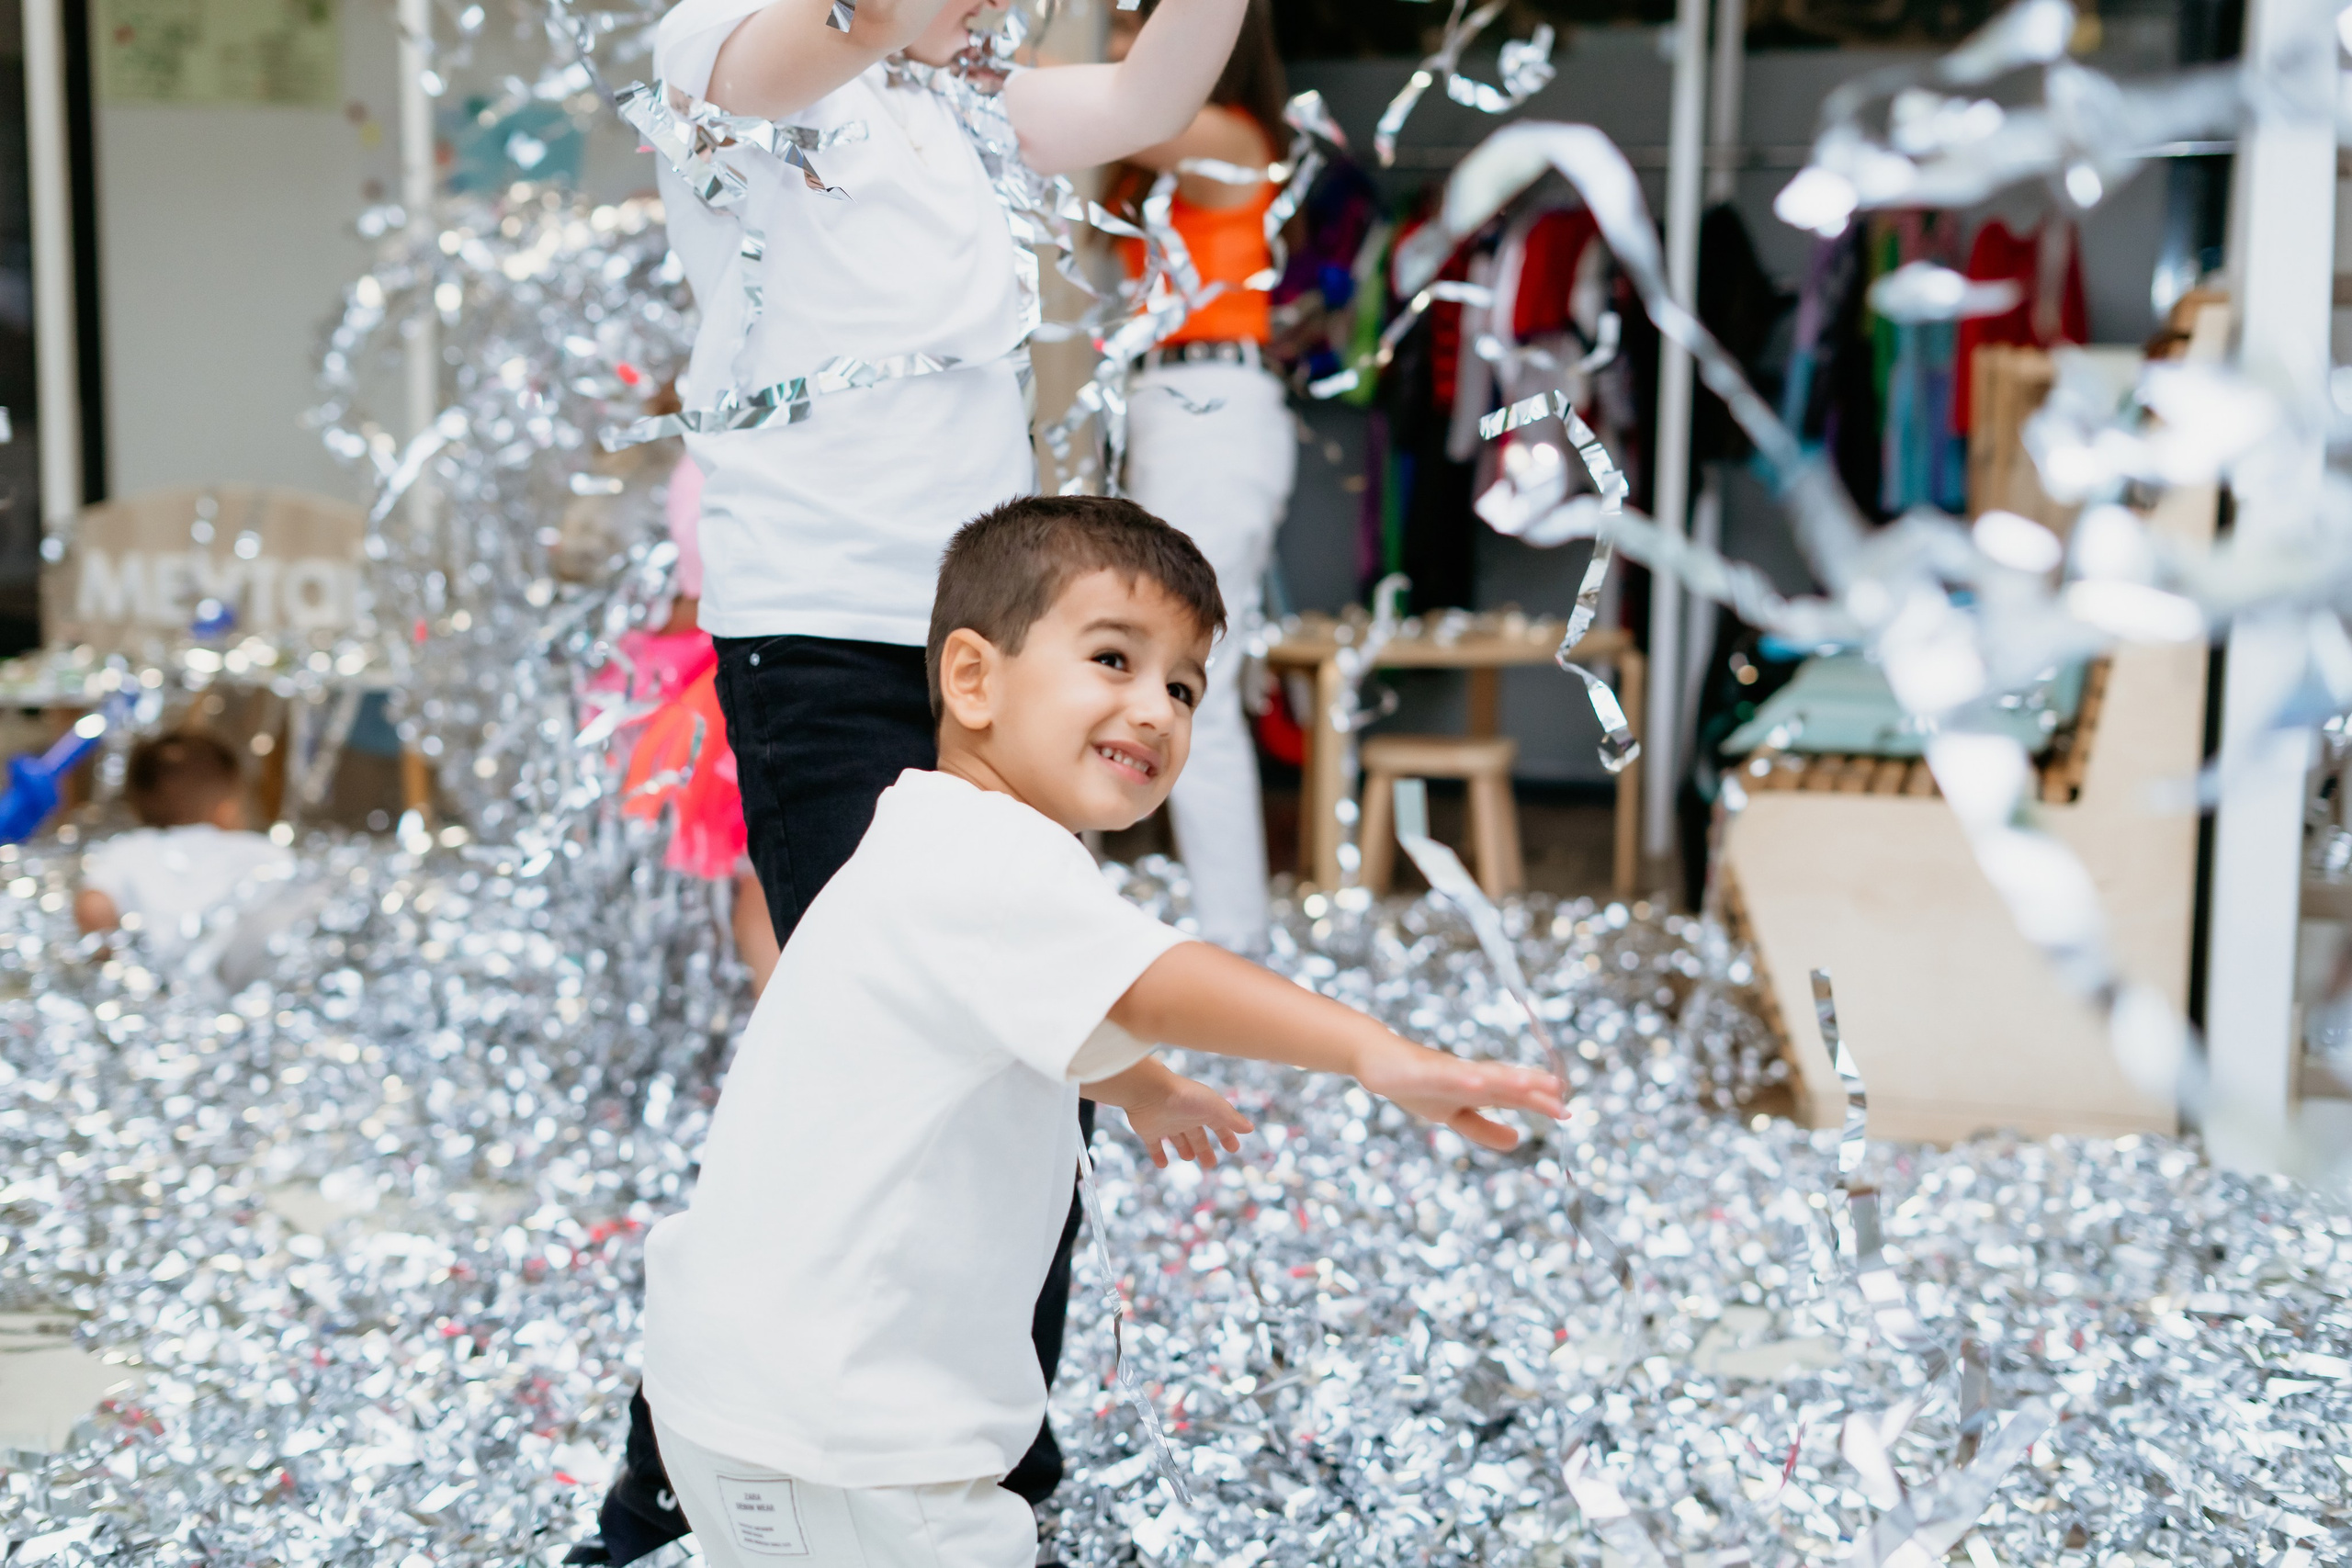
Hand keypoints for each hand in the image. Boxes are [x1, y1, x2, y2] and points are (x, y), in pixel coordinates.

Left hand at [1120, 1070, 1254, 1169]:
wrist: (1150, 1092)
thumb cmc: (1185, 1097)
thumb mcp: (1214, 1107)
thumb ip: (1231, 1118)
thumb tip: (1250, 1128)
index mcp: (1202, 1109)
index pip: (1218, 1124)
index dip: (1226, 1136)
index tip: (1233, 1149)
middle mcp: (1185, 1116)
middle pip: (1197, 1136)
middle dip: (1204, 1149)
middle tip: (1210, 1165)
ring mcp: (1166, 1123)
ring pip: (1178, 1139)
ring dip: (1184, 1149)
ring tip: (1190, 1158)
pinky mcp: (1149, 1131)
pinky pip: (1154, 1146)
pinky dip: (1158, 1155)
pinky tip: (1162, 1165)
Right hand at [1351, 1037, 1565, 1151]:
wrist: (1375, 1060)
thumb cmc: (1416, 1085)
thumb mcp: (1452, 1114)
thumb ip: (1483, 1128)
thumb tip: (1517, 1141)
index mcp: (1475, 1089)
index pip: (1512, 1097)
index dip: (1538, 1104)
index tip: (1567, 1113)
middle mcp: (1466, 1076)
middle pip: (1503, 1083)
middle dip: (1530, 1088)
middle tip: (1560, 1093)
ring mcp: (1445, 1070)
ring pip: (1479, 1074)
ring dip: (1504, 1078)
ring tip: (1528, 1084)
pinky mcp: (1422, 1069)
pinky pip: (1444, 1074)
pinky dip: (1461, 1077)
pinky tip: (1477, 1082)